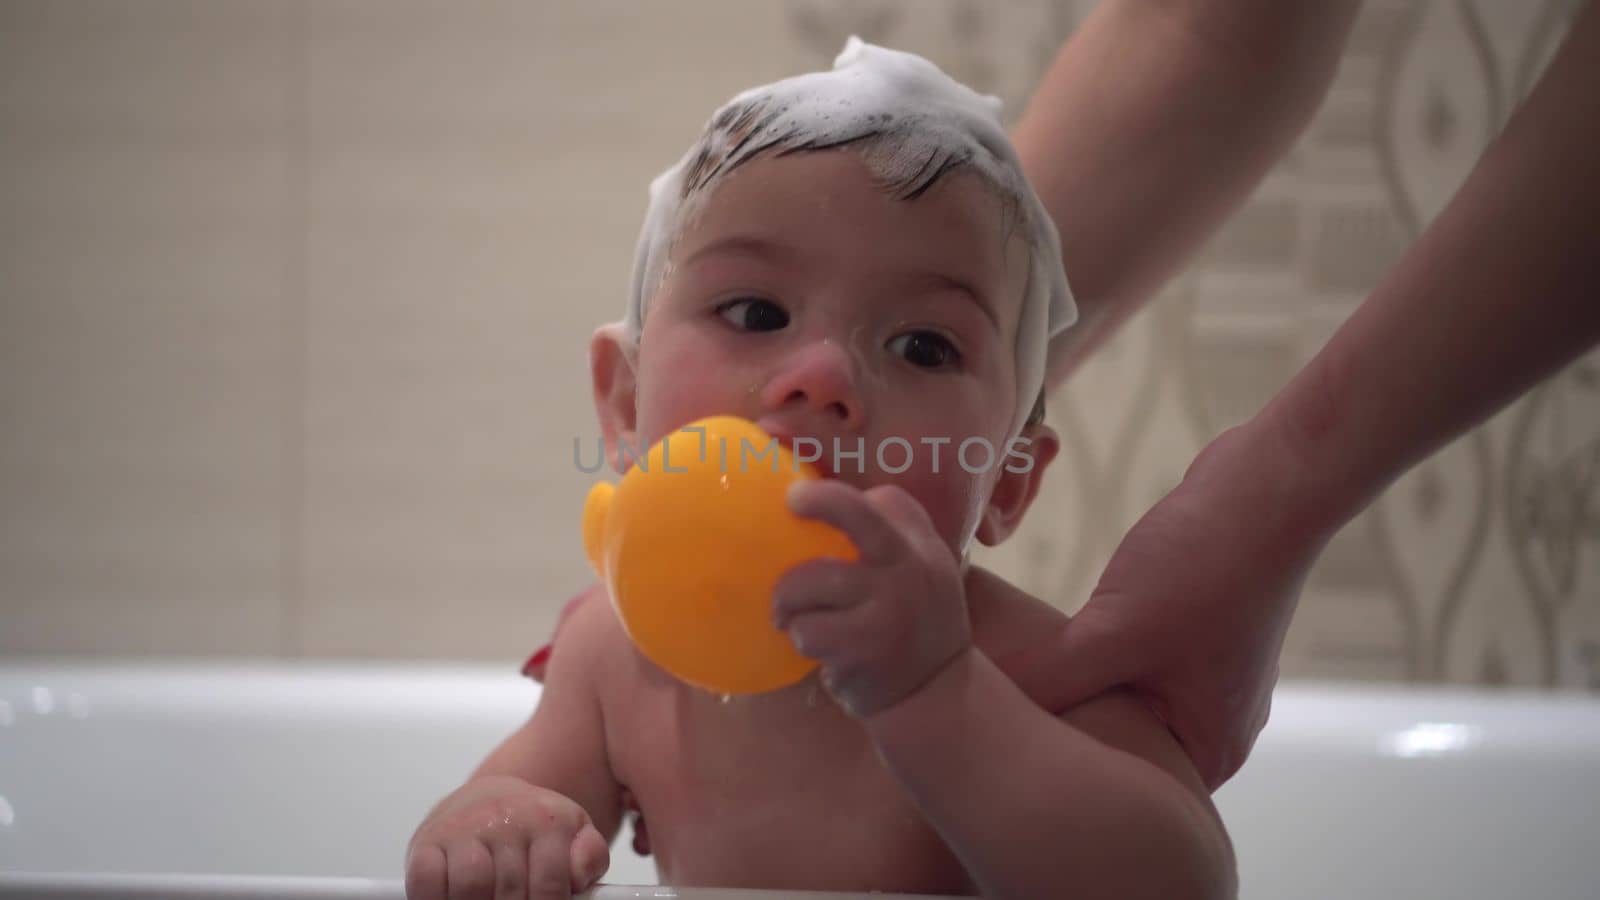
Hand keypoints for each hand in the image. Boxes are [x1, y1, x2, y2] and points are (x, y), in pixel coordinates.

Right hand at [405, 775, 608, 899]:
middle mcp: (503, 817)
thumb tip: (579, 877)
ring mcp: (462, 828)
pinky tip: (452, 898)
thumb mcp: (573, 834)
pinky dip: (435, 898)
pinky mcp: (425, 841)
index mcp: (546, 819)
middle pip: (510, 892)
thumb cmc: (534, 825)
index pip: (549, 886)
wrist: (489, 797)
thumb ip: (588, 856)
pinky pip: (426, 881)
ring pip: (470, 887)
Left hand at [774, 479, 970, 717]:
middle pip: (856, 519)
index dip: (833, 495)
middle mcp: (909, 572)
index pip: (884, 504)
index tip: (795, 495)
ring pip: (809, 583)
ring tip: (790, 614)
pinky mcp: (863, 650)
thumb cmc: (915, 621)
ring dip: (787, 601)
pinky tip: (815, 646)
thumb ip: (893, 533)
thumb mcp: (925, 570)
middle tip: (787, 513)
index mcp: (919, 550)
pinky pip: (807, 630)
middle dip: (819, 505)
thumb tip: (831, 492)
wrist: (935, 692)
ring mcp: (887, 611)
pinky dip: (801, 636)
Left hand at [1002, 420, 1335, 788]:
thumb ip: (1047, 677)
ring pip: (1111, 697)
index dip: (1050, 774)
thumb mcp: (1115, 632)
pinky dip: (1084, 652)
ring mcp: (1203, 679)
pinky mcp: (1188, 635)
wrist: (1270, 483)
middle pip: (1111, 744)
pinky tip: (1042, 639)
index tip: (988, 752)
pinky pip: (1121, 660)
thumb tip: (965, 704)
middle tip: (982, 712)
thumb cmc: (1207, 564)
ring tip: (1003, 675)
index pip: (1112, 787)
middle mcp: (1210, 727)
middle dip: (1055, 725)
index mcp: (1207, 752)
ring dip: (1066, 683)